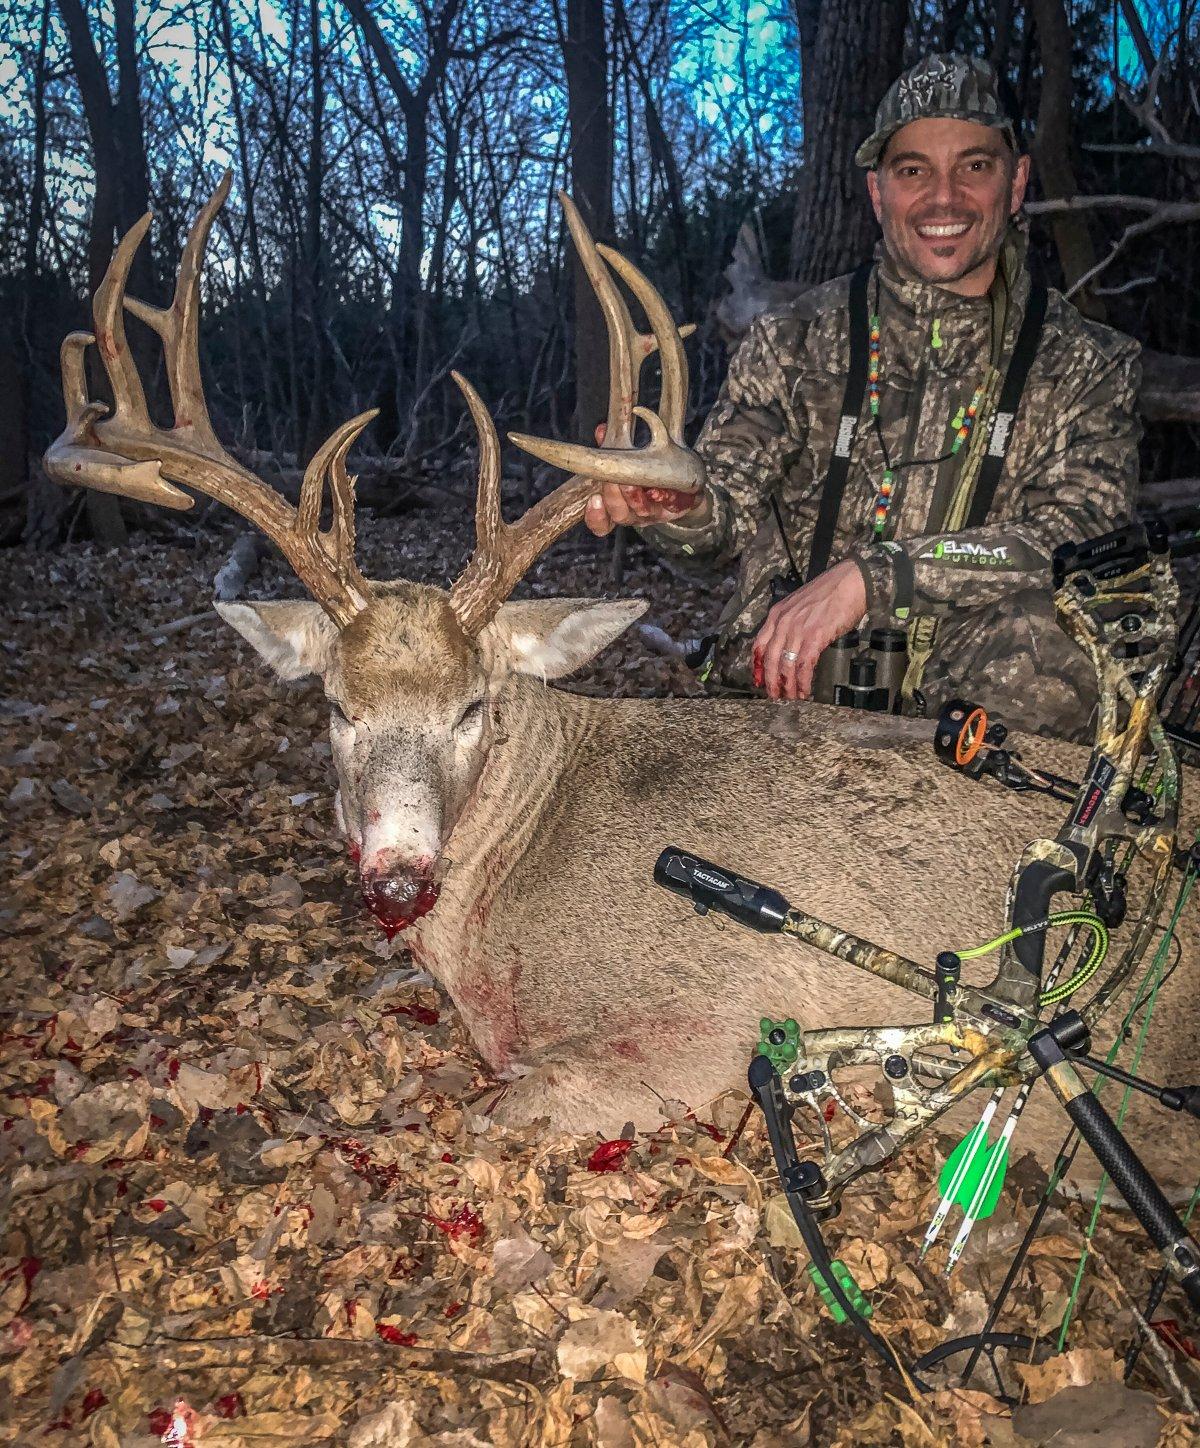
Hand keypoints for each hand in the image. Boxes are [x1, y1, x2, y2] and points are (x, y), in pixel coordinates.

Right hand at [583, 422, 705, 536]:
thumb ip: (610, 448)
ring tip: (633, 482)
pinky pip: (671, 508)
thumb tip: (602, 431)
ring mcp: (654, 514)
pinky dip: (667, 498)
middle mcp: (634, 515)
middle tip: (614, 480)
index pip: (601, 524)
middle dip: (615, 498)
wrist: (680, 486)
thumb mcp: (625, 460)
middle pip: (620, 515)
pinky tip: (662, 489)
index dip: (595, 516)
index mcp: (617, 508)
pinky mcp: (675, 509)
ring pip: (642, 512)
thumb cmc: (643, 474)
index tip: (594, 499)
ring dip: (636, 498)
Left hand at [752, 560, 866, 700]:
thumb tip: (789, 644)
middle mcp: (783, 622)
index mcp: (776, 614)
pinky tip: (805, 690)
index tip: (758, 680)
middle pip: (770, 659)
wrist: (850, 581)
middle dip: (770, 681)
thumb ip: (790, 622)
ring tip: (791, 697)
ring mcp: (798, 629)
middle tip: (775, 696)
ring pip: (785, 666)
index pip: (759, 645)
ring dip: (787, 685)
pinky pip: (803, 665)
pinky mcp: (815, 636)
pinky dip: (803, 682)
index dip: (757, 666)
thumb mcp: (799, 604)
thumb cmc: (830, 592)